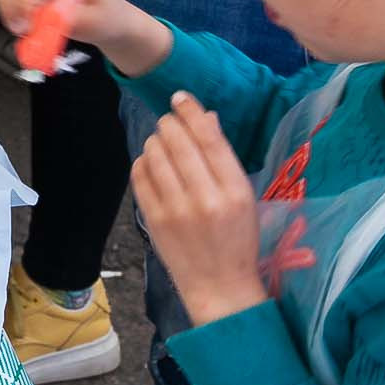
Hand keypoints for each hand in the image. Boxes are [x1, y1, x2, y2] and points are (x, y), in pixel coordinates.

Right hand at [0, 0, 170, 75]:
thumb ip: (69, 18)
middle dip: (13, 6)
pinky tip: (16, 19)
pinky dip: (6, 4)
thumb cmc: (105, 18)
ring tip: (18, 28)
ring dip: (7, 6)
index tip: (27, 25)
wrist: (108, 16)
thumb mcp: (94, 23)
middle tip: (19, 30)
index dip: (29, 1)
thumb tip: (45, 18)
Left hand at [134, 94, 268, 326]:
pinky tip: (152, 165)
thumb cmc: (237, 240)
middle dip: (170, 123)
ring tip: (163, 146)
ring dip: (156, 141)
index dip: (191, 111)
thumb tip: (205, 117)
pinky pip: (139, 174)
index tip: (180, 98)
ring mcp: (176, 209)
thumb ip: (223, 159)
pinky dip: (143, 162)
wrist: (220, 287)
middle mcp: (205, 197)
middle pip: (177, 140)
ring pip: (154, 153)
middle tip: (170, 123)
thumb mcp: (244, 199)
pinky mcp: (153, 218)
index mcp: (235, 190)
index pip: (209, 137)